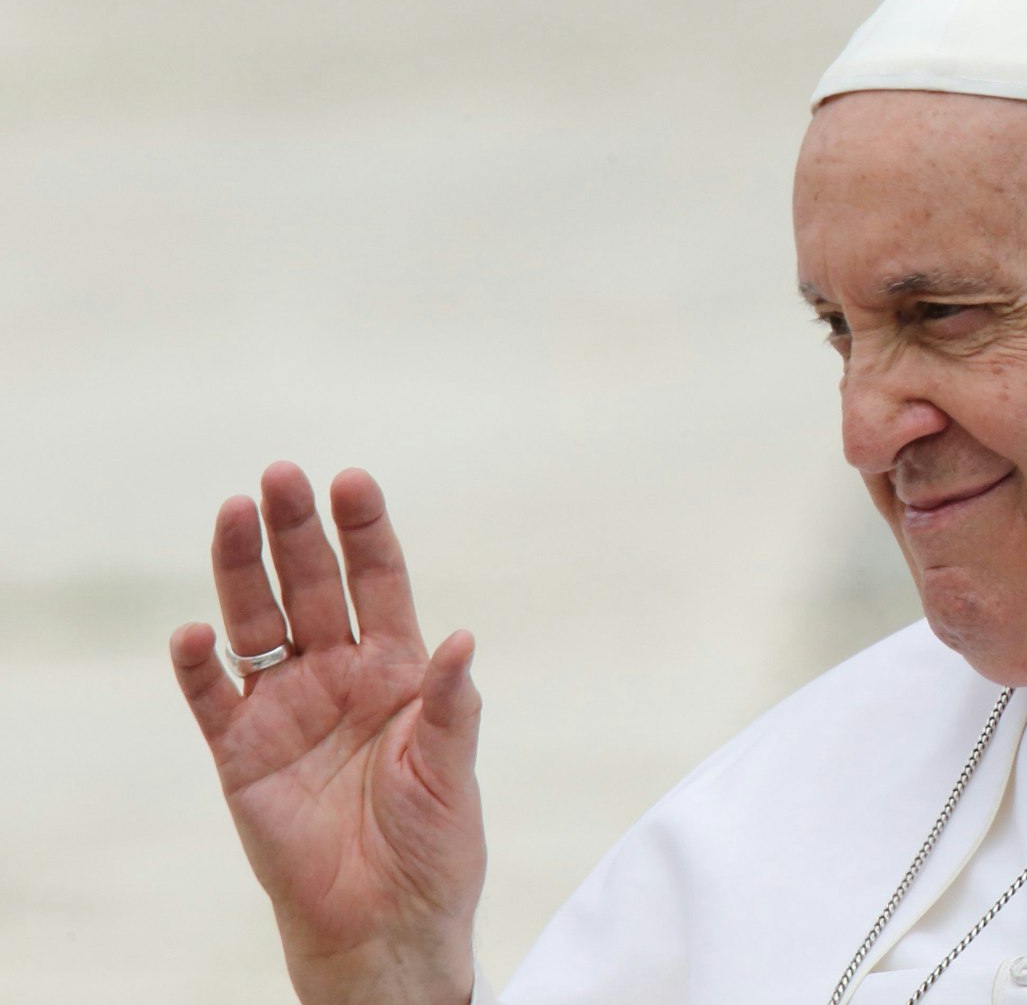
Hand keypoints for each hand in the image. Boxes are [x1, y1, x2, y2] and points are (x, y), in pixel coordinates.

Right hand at [170, 463, 482, 1004]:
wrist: (386, 920)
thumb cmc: (433, 844)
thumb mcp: (452, 768)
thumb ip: (452, 703)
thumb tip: (462, 637)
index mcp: (398, 669)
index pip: (379, 583)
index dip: (366, 532)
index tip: (352, 480)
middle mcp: (338, 675)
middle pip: (312, 586)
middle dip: (298, 531)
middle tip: (281, 476)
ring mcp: (285, 708)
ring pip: (256, 621)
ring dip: (241, 569)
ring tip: (232, 513)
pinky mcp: (241, 752)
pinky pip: (212, 696)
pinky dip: (199, 664)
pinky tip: (195, 630)